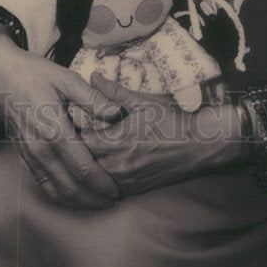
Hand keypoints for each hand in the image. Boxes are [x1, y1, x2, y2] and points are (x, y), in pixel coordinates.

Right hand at [0, 27, 121, 208]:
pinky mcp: (24, 155)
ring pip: (54, 190)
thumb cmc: (35, 74)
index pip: (82, 168)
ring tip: (96, 202)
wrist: (0, 74)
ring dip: (76, 201)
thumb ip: (92, 98)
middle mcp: (40, 148)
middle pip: (70, 187)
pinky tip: (72, 195)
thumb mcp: (66, 78)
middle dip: (92, 198)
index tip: (117, 189)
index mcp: (54, 130)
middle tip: (112, 201)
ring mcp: (30, 154)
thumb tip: (116, 113)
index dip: (101, 183)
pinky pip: (41, 184)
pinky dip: (58, 195)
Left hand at [80, 72, 247, 196]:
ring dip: (87, 166)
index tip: (68, 124)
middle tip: (70, 139)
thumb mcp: (142, 101)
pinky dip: (100, 178)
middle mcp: (118, 165)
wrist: (198, 145)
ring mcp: (125, 180)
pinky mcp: (133, 189)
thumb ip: (114, 91)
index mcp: (117, 141)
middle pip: (83, 162)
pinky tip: (99, 166)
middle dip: (75, 151)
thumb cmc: (171, 120)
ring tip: (82, 154)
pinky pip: (107, 187)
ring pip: (93, 178)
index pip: (79, 142)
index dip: (72, 133)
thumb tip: (93, 76)